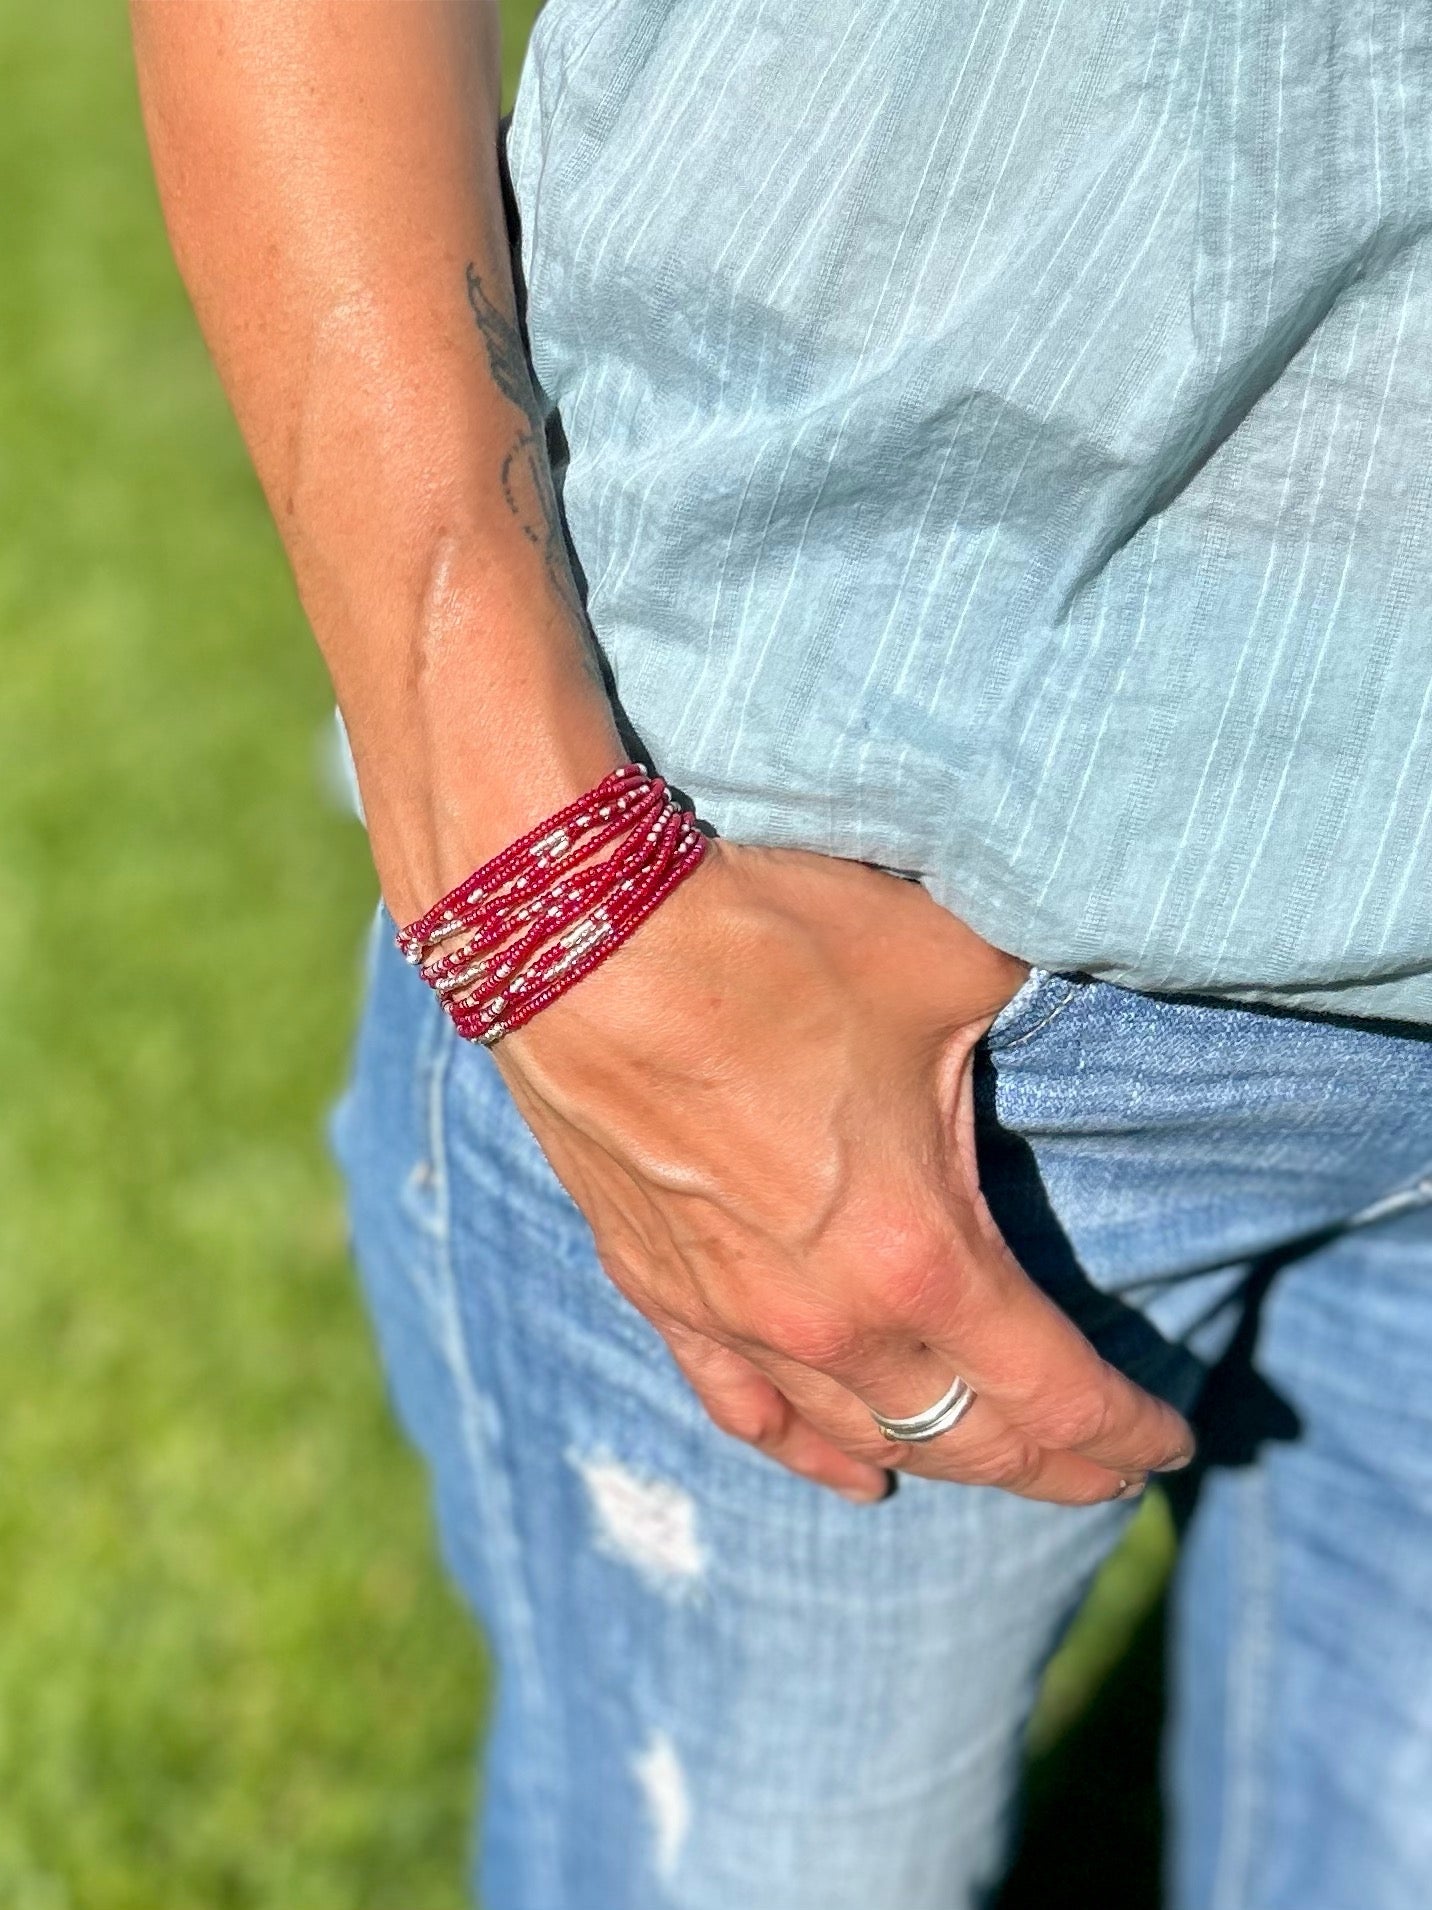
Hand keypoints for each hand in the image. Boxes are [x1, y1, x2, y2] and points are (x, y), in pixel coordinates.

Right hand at [494, 840, 1193, 1504]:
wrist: (583, 941)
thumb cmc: (772, 947)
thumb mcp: (950, 967)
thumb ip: (1031, 1009)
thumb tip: (1071, 995)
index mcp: (923, 1258)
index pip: (1054, 1391)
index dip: (1124, 1426)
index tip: (1171, 1441)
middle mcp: (831, 1322)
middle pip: (969, 1436)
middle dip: (1054, 1462)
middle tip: (1108, 1468)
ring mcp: (734, 1318)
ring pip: (863, 1434)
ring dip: (945, 1458)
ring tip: (1001, 1468)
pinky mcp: (656, 1290)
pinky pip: (743, 1408)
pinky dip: (807, 1450)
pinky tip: (848, 1469)